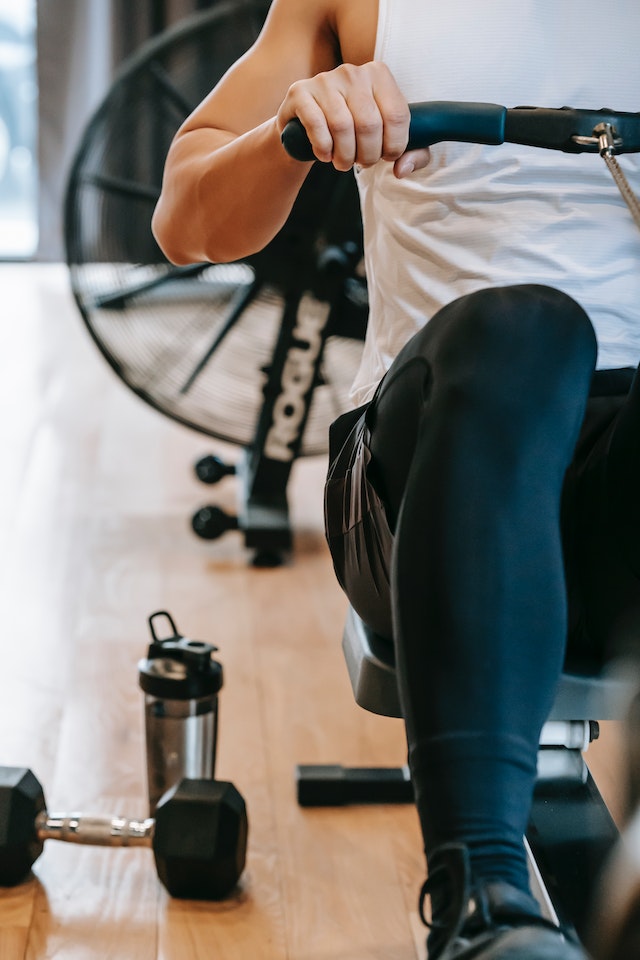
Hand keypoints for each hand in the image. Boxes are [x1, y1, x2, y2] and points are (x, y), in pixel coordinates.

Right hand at [276, 61, 429, 176]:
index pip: (398, 115)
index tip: (385, 156)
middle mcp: (353, 72)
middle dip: (368, 155)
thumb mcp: (387, 140)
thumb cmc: (354, 133)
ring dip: (344, 156)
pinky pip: (317, 126)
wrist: (307, 125)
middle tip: (362, 163)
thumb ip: (411, 154)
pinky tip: (324, 154)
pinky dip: (323, 149)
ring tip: (343, 162)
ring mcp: (325, 79)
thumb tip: (402, 169)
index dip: (394, 146)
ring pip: (343, 127)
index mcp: (379, 75)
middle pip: (369, 124)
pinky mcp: (300, 92)